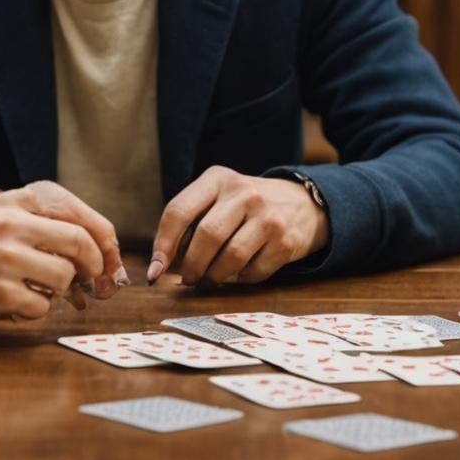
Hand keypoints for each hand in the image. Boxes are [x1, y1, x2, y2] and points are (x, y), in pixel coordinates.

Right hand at [0, 200, 105, 320]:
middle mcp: (16, 225)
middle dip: (93, 267)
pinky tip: (18, 301)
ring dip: (59, 289)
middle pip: (81, 245)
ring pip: (63, 278)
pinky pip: (41, 306)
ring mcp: (7, 259)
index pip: (83, 217)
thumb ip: (42, 220)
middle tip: (90, 280)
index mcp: (21, 200)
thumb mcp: (0, 210)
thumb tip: (96, 249)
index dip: (105, 243)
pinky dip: (36, 309)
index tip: (108, 260)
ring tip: (38, 287)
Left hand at [148, 166, 329, 285]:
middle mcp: (244, 193)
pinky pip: (254, 272)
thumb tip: (161, 266)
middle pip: (206, 236)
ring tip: (210, 280)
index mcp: (218, 179)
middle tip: (187, 279)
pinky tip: (240, 273)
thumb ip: (192, 223)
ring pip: (231, 257)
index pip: (179, 211)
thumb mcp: (220, 198)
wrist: (303, 203)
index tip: (156, 270)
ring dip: (214, 277)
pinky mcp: (286, 241)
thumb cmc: (247, 206)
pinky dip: (241, 280)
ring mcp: (268, 216)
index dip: (163, 244)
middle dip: (191, 266)